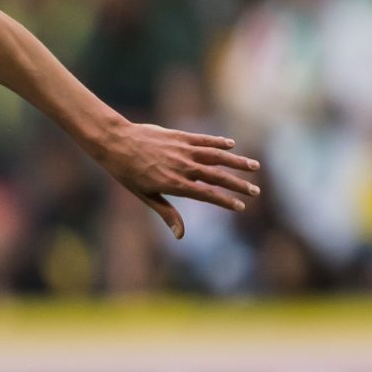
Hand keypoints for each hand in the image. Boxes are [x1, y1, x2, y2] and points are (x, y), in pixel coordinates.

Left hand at [94, 123, 261, 238]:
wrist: (115, 142)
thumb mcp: (145, 196)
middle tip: (256, 191)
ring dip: (237, 162)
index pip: (208, 195)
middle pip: (218, 177)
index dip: (226, 201)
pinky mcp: (180, 136)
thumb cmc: (127, 173)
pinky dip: (219, 142)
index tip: (241, 207)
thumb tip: (180, 235)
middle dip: (239, 185)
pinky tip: (231, 145)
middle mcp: (183, 167)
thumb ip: (167, 213)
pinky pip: (204, 139)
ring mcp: (183, 150)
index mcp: (175, 184)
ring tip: (254, 166)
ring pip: (217, 156)